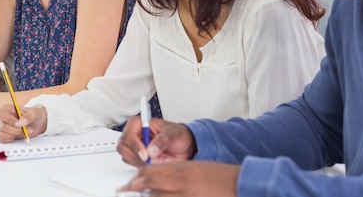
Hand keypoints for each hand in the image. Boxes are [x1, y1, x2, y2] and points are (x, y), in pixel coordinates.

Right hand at [0, 105, 46, 142]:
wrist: (37, 124)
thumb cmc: (34, 115)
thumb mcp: (35, 113)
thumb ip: (29, 116)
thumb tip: (22, 122)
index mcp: (7, 108)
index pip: (1, 114)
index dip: (9, 120)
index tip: (19, 124)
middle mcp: (3, 118)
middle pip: (3, 126)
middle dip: (15, 130)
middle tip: (26, 130)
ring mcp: (2, 127)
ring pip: (2, 134)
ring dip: (14, 135)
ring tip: (24, 132)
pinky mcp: (4, 135)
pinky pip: (3, 139)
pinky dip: (11, 139)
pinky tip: (19, 135)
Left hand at [117, 160, 239, 196]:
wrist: (239, 182)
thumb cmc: (220, 176)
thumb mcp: (196, 167)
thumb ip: (179, 171)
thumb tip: (162, 175)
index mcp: (182, 168)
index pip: (153, 169)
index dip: (139, 175)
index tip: (132, 179)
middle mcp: (180, 180)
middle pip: (150, 181)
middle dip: (134, 186)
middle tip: (123, 189)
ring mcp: (184, 193)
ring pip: (155, 194)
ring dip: (145, 196)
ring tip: (132, 194)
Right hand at [118, 117, 195, 166]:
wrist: (184, 147)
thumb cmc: (177, 135)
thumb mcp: (172, 134)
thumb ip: (162, 140)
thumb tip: (151, 150)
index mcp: (138, 123)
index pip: (128, 135)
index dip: (135, 146)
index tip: (145, 155)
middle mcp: (133, 134)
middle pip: (122, 146)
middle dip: (134, 156)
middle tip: (148, 161)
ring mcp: (134, 147)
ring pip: (126, 156)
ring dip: (138, 162)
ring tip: (153, 162)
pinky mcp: (136, 158)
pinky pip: (132, 164)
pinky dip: (140, 167)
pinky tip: (152, 164)